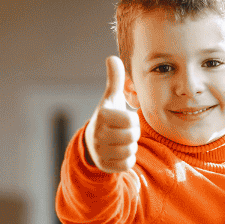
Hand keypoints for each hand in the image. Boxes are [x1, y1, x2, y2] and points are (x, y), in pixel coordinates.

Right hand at [85, 56, 139, 172]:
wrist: (92, 143)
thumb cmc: (108, 117)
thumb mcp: (111, 98)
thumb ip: (115, 80)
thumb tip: (112, 57)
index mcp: (102, 116)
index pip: (131, 120)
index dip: (132, 120)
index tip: (125, 119)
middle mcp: (98, 134)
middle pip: (132, 136)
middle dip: (133, 133)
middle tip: (124, 131)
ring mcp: (100, 152)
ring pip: (130, 150)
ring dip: (130, 146)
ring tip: (121, 141)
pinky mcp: (105, 166)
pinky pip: (127, 164)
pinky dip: (127, 159)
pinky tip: (119, 152)